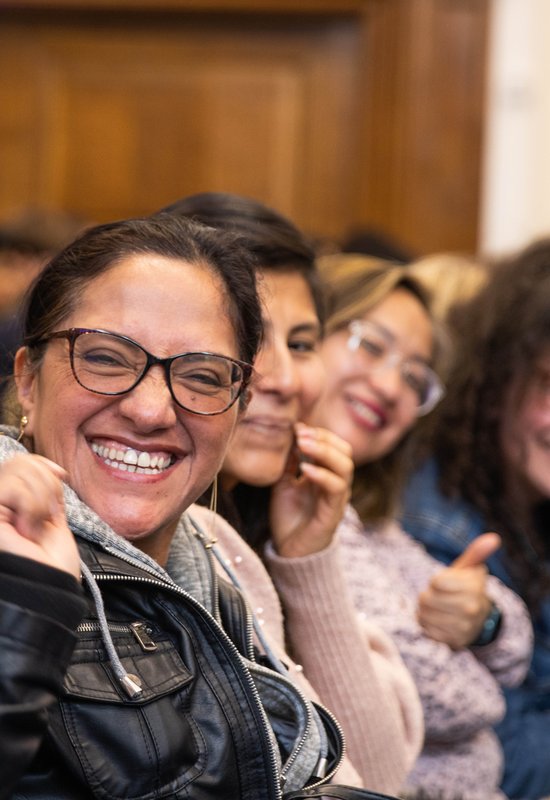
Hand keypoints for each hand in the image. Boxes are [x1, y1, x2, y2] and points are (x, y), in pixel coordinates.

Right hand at [0, 453, 79, 579]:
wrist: (51, 586)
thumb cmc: (53, 564)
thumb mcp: (54, 519)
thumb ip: (47, 493)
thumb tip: (55, 470)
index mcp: (12, 505)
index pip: (19, 463)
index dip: (41, 463)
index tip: (61, 474)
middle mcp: (1, 506)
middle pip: (20, 462)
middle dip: (47, 484)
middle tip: (49, 514)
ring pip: (17, 470)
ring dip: (40, 497)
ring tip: (37, 524)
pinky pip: (13, 487)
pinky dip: (31, 504)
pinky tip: (27, 527)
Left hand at [269, 423, 352, 557]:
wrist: (289, 551)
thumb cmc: (289, 517)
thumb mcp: (284, 482)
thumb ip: (289, 462)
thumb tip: (290, 435)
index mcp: (327, 474)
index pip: (334, 445)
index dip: (318, 433)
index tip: (296, 427)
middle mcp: (336, 484)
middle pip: (345, 451)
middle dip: (324, 438)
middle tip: (301, 433)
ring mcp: (337, 498)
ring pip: (345, 467)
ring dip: (324, 451)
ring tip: (303, 444)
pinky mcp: (333, 513)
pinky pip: (335, 489)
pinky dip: (322, 475)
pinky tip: (305, 469)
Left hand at [417, 532, 500, 649]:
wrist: (479, 620)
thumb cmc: (467, 589)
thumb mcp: (471, 569)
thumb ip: (477, 553)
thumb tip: (493, 538)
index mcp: (473, 587)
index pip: (436, 582)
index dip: (436, 581)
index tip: (444, 583)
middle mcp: (470, 608)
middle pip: (426, 599)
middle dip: (428, 596)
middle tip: (438, 597)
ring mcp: (462, 627)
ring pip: (423, 615)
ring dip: (425, 611)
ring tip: (437, 608)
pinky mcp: (454, 641)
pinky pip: (427, 630)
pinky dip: (427, 624)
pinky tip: (438, 621)